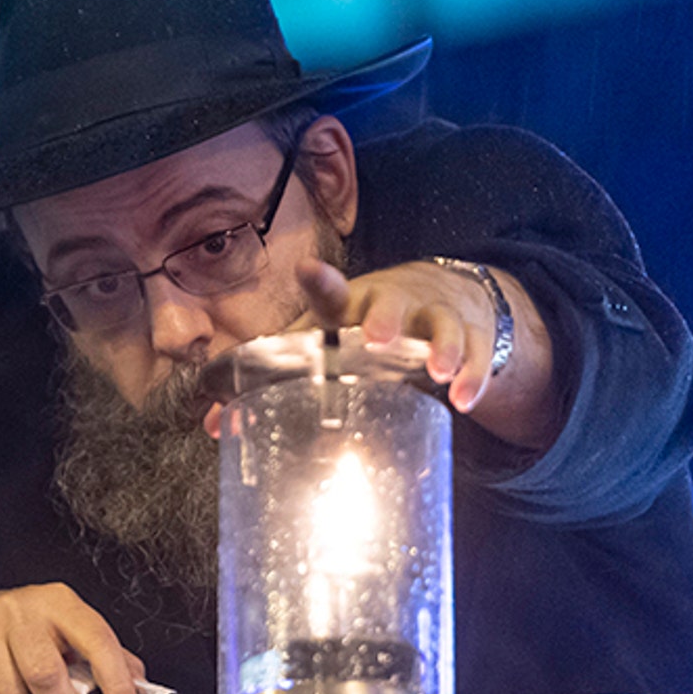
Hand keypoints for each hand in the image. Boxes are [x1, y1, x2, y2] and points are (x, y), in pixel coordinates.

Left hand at [282, 257, 561, 449]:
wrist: (441, 298)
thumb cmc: (360, 326)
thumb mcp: (321, 340)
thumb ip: (270, 377)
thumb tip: (214, 425)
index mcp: (350, 305)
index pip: (330, 290)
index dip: (318, 280)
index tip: (307, 268)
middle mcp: (393, 305)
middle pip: (390, 302)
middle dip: (385, 318)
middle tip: (377, 338)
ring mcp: (435, 320)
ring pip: (442, 327)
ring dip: (441, 349)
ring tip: (438, 372)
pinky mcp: (472, 340)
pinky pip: (479, 359)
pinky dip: (474, 379)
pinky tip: (465, 401)